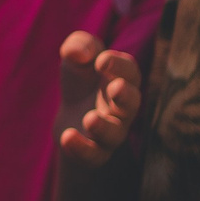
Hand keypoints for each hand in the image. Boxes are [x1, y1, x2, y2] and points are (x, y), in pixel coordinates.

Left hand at [56, 30, 143, 167]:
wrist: (71, 119)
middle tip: (116, 88)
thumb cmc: (81, 82)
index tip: (101, 60)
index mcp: (121, 81)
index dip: (119, 65)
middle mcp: (121, 108)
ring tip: (90, 119)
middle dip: (126, 96)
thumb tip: (77, 53)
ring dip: (104, 127)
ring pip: (114, 134)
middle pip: (131, 104)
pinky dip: (82, 148)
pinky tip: (68, 137)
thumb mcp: (77, 57)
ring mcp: (109, 132)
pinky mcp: (94, 152)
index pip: (130, 72)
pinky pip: (94, 155)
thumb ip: (80, 45)